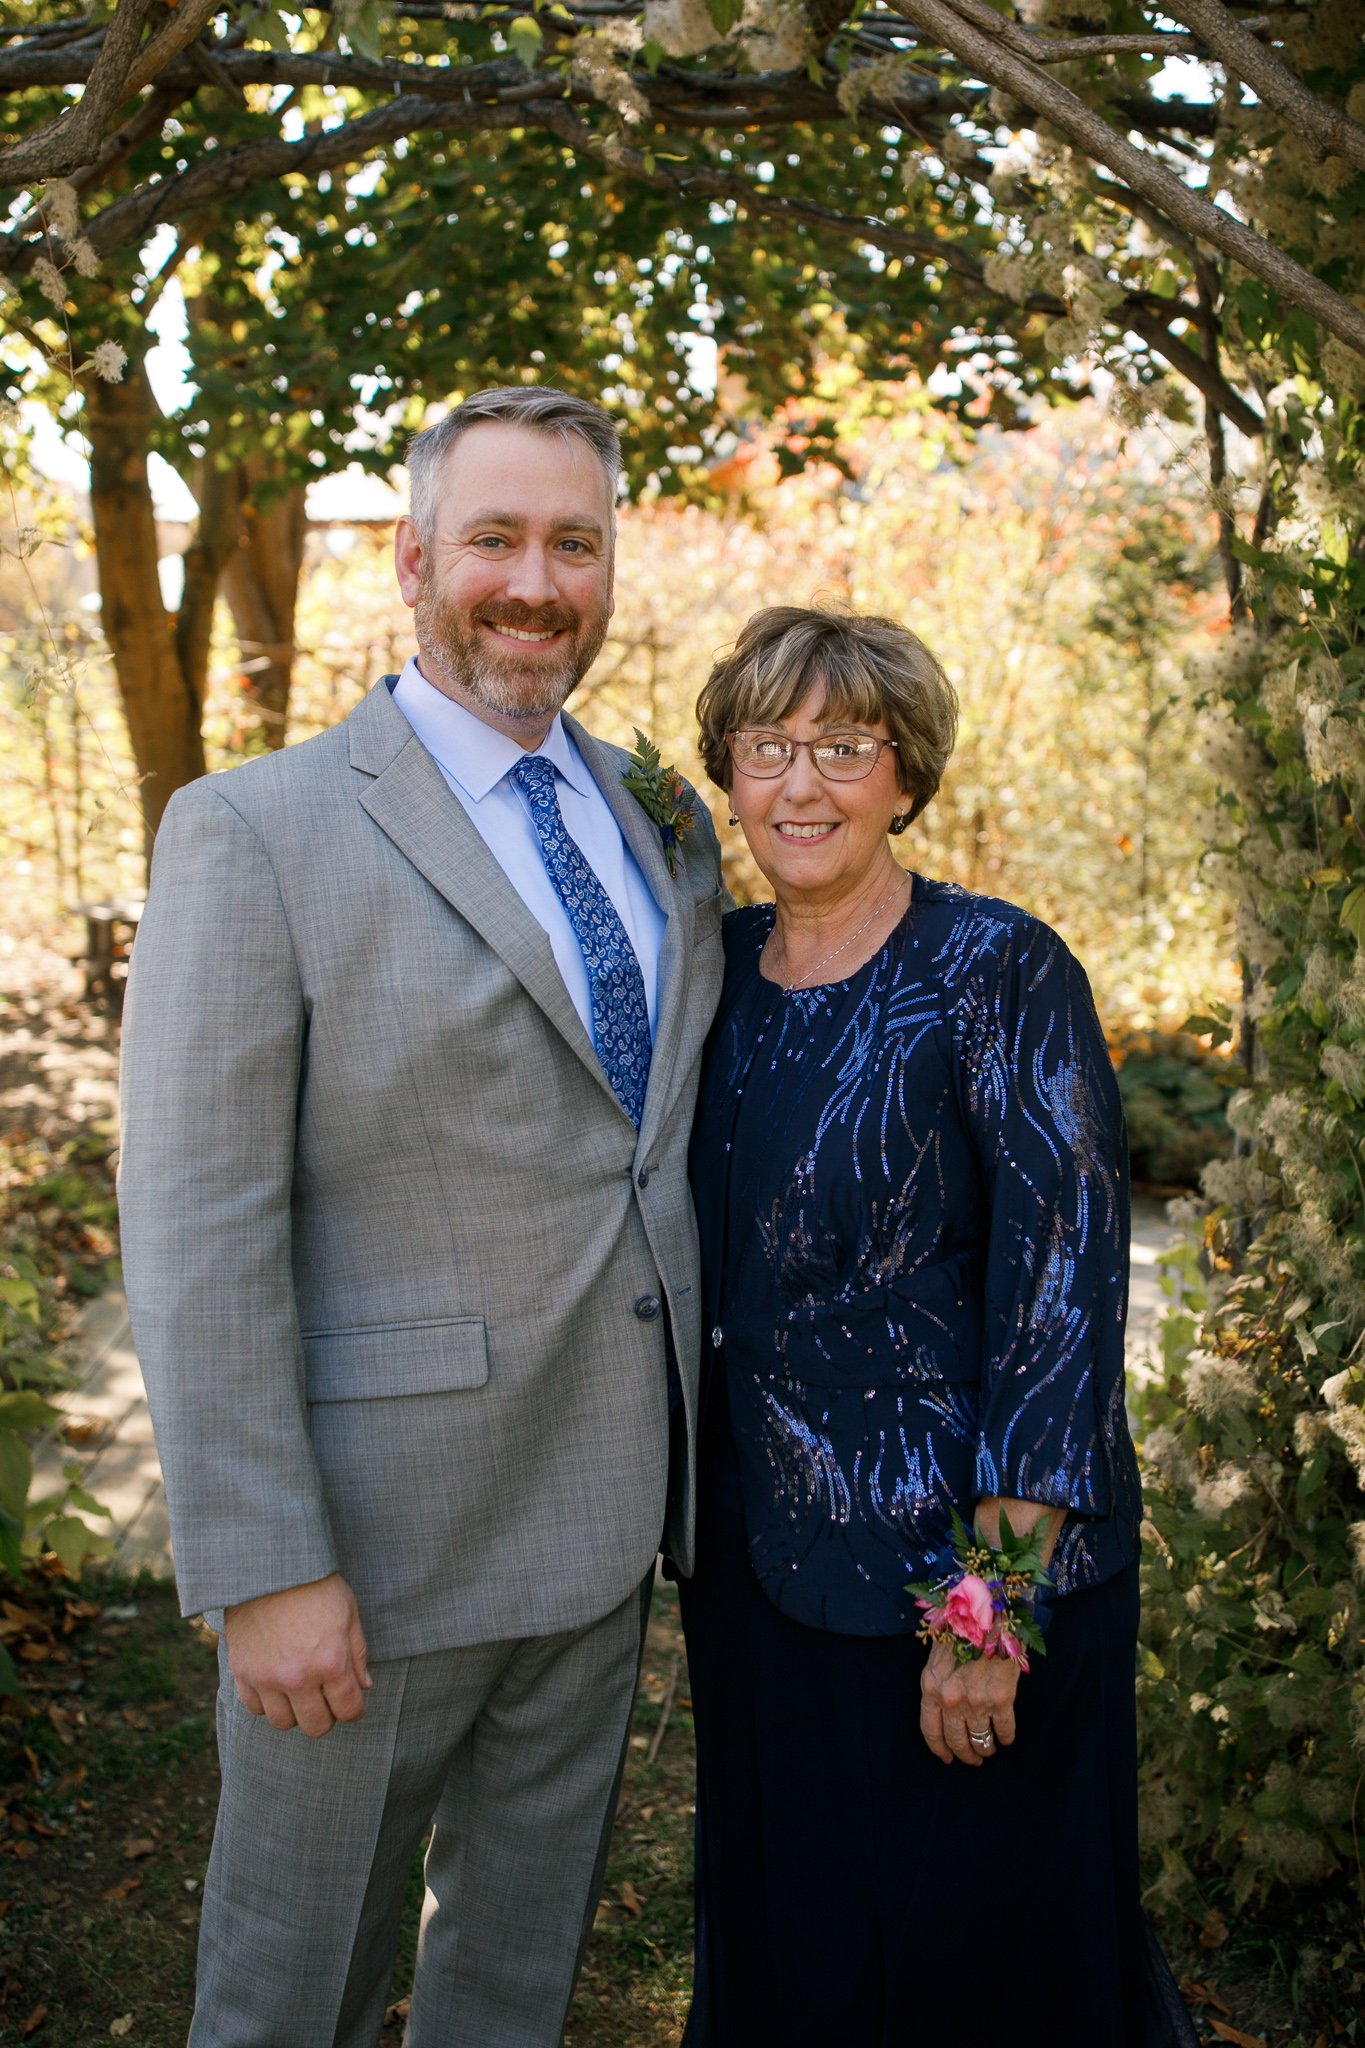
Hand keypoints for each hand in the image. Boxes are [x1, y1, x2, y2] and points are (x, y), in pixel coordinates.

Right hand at [225, 1574, 371, 1737]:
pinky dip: (267, 1703)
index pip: (348, 1710)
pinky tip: (275, 1684)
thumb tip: (364, 1687)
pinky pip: (255, 1709)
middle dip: (327, 1717)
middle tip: (326, 1699)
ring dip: (295, 1712)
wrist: (268, 1568)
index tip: (352, 1702)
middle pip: (316, 1727)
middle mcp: (298, 1676)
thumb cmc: (314, 1585)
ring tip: (300, 1691)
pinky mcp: (243, 1673)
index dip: (354, 1710)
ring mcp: (267, 1677)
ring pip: (283, 1723)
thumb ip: (357, 1654)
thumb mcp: (348, 1612)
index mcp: (330, 1661)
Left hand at [919, 1637, 1020, 1765]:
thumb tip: (941, 1708)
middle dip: (965, 1754)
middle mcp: (950, 1698)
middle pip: (956, 1740)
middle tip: (973, 1759)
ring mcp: (976, 1701)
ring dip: (986, 1748)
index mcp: (931, 1686)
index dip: (939, 1748)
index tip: (947, 1758)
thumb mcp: (938, 1655)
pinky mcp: (1001, 1699)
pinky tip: (1006, 1737)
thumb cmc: (963, 1629)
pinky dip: (1006, 1737)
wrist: (990, 1613)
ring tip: (990, 1748)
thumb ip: (938, 1682)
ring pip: (981, 1740)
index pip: (930, 1729)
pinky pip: (1004, 1730)